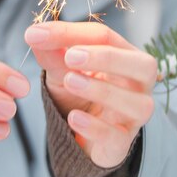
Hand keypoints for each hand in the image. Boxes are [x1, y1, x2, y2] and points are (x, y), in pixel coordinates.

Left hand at [24, 21, 156, 167]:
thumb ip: (51, 52)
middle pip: (142, 65)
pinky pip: (118, 136)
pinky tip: (74, 117)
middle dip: (107, 58)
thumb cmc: (76, 92)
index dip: (73, 33)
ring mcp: (135, 115)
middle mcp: (138, 83)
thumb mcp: (60, 69)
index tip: (39, 35)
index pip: (106, 37)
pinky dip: (96, 127)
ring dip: (102, 90)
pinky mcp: (122, 142)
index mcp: (124, 55)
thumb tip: (35, 33)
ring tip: (70, 81)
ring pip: (136, 103)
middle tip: (71, 56)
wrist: (76, 134)